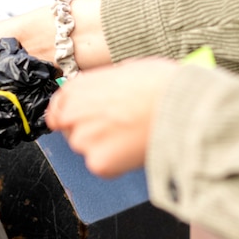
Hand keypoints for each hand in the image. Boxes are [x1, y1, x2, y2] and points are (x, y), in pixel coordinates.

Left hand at [45, 58, 179, 177]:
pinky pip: (103, 167)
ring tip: (131, 136)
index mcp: (77, 88)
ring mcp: (84, 140)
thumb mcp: (125, 71)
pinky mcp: (98, 163)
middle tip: (117, 130)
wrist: (181, 107)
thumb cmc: (161, 86)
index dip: (71, 117)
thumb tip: (106, 95)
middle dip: (90, 133)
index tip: (81, 122)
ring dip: (104, 148)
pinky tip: (134, 149)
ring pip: (88, 150)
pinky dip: (116, 163)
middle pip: (71, 132)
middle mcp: (74, 114)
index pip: (57, 109)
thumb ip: (104, 87)